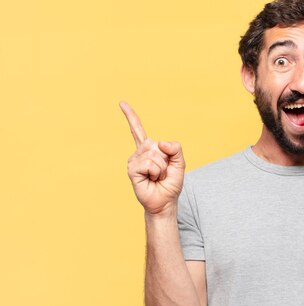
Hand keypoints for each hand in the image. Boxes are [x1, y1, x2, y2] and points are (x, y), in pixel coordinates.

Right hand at [120, 101, 184, 215]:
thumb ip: (176, 149)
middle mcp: (139, 152)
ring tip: (157, 177)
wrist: (164, 202)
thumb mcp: (180, 163)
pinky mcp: (131, 170)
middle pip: (157, 145)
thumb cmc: (170, 184)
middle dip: (166, 160)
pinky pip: (149, 163)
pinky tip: (151, 179)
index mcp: (150, 149)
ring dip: (161, 168)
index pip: (138, 130)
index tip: (122, 103)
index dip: (131, 116)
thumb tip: (160, 143)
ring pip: (154, 155)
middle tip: (162, 173)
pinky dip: (155, 172)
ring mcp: (134, 160)